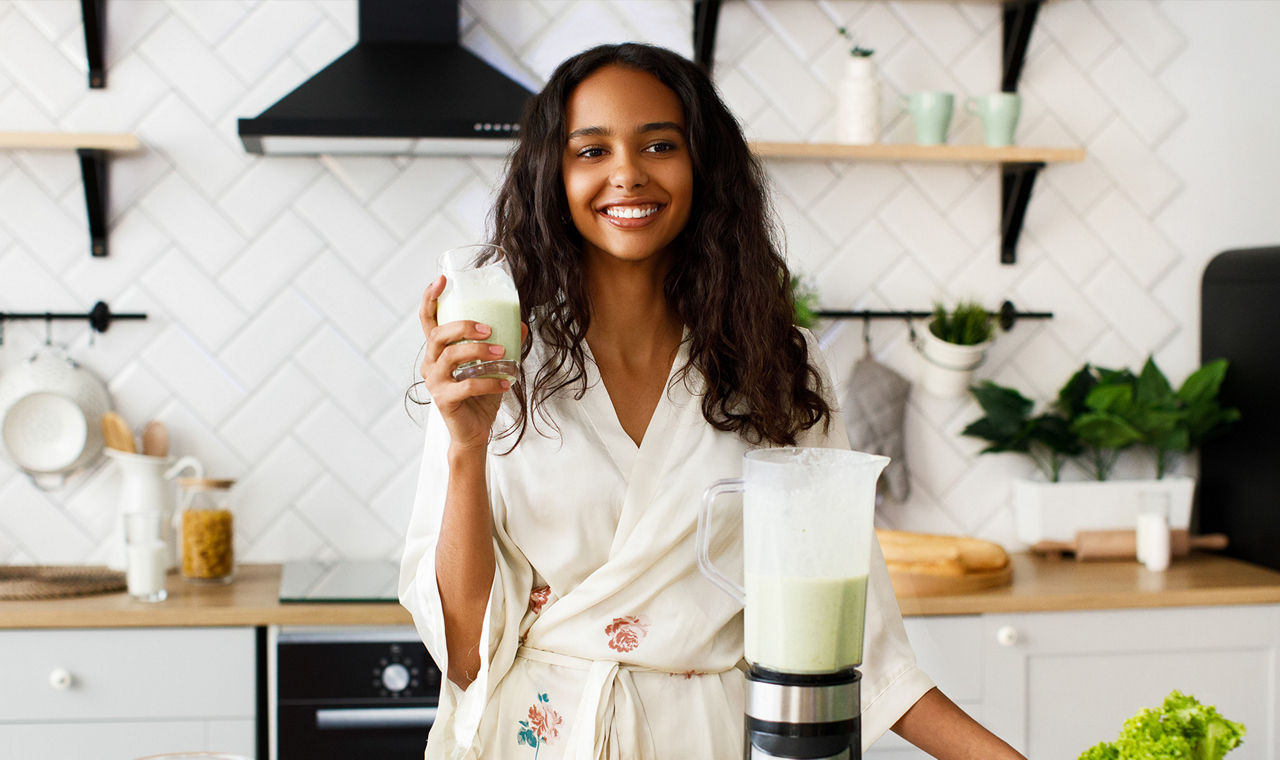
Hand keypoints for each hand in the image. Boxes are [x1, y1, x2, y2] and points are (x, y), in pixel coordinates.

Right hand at [419, 276, 525, 451]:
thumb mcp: (494, 366)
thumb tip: (522, 325)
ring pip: (451, 357)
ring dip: (480, 352)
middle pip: (439, 335)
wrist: (475, 431)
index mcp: (438, 350)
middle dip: (464, 326)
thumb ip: (504, 345)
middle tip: (490, 329)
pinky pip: (466, 385)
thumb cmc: (481, 395)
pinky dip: (490, 383)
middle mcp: (431, 363)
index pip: (428, 319)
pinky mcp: (443, 400)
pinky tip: (506, 384)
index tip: (443, 279)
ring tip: (503, 354)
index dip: (431, 298)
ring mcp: (434, 382)